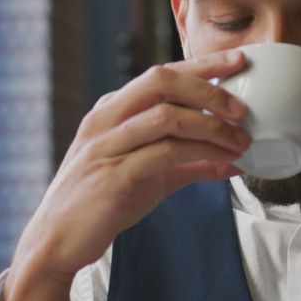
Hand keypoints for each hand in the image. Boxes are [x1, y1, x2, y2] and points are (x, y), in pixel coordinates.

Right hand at [2, 50, 251, 300]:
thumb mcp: (151, 176)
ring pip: (166, 116)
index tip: (238, 60)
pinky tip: (225, 162)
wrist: (57, 240)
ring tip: (241, 141)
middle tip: (243, 108)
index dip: (202, 64)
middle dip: (208, 88)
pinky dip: (201, 154)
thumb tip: (234, 160)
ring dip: (211, 126)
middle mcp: (107, 119)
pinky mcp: (113, 175)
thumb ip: (191, 163)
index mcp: (113, 109)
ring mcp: (107, 145)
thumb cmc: (102, 202)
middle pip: (161, 81)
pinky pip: (164, 154)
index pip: (161, 74)